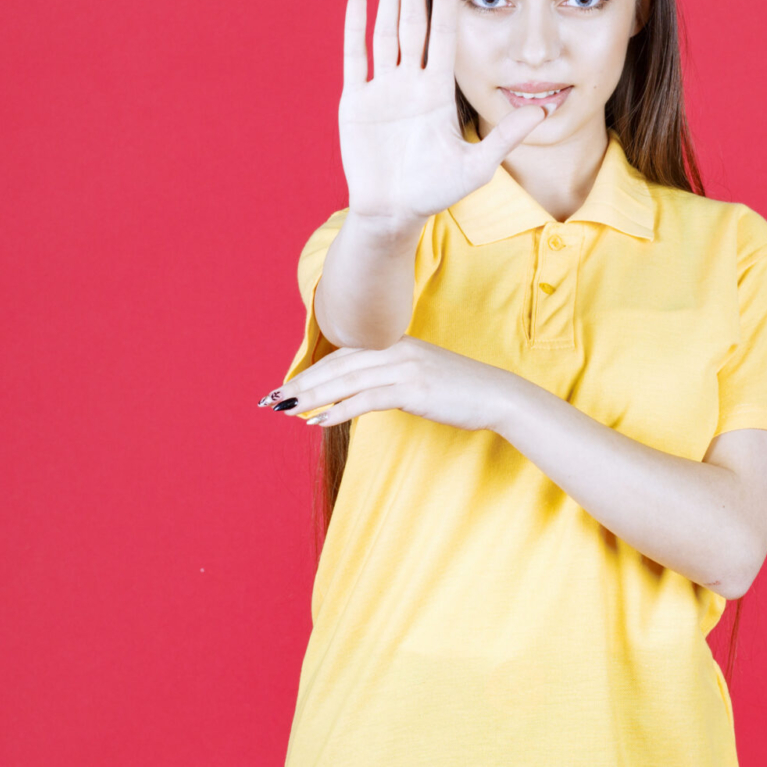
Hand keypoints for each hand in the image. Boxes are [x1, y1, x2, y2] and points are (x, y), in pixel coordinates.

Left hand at [263, 335, 525, 433]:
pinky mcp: (413, 389)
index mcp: (396, 345)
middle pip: (338, 366)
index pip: (344, 356)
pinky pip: (366, 399)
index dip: (313, 371)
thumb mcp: (422, 377)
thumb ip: (392, 380)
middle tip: (270, 399)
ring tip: (285, 410)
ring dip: (312, 396)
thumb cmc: (461, 391)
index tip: (286, 386)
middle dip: (301, 383)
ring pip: (346, 380)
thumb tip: (362, 396)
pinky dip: (339, 409)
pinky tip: (318, 421)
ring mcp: (405, 367)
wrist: (497, 395)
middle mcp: (396, 351)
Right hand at [338, 0, 547, 229]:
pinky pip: (355, 56)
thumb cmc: (436, 191)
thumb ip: (507, 135)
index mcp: (438, 91)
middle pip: (413, 21)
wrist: (395, 213)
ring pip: (385, 30)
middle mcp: (410, 82)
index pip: (445, 33)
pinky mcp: (355, 101)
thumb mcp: (478, 164)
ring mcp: (381, 89)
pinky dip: (354, 25)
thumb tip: (544, 108)